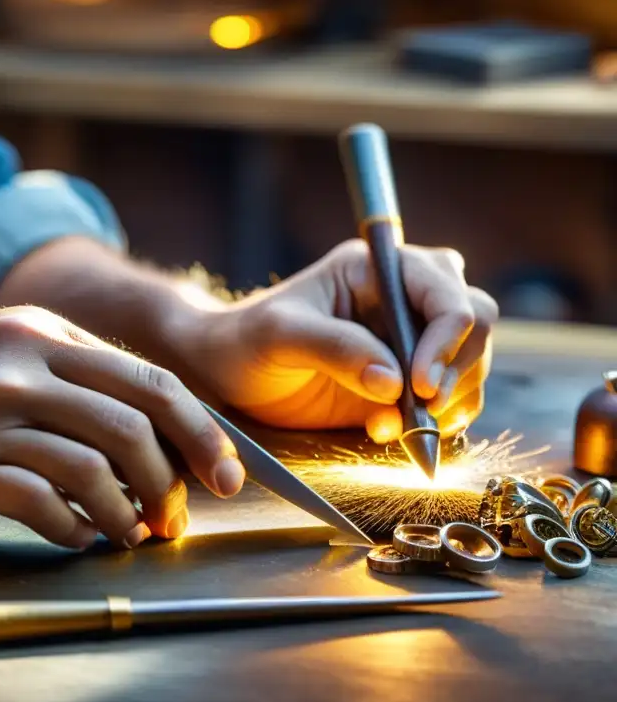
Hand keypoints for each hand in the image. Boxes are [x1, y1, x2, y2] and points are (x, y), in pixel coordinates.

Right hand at [0, 307, 245, 548]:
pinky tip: (76, 538)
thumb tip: (143, 441)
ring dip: (131, 510)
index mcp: (35, 331)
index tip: (225, 473)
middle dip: (182, 472)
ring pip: (100, 463)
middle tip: (185, 517)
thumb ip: (62, 385)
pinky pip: (46, 503)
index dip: (199, 430)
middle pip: (138, 416)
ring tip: (132, 535)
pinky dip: (76, 528)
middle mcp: (18, 361)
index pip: (147, 378)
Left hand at [181, 239, 498, 442]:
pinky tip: (391, 432)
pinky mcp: (407, 381)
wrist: (227, 372)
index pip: (445, 291)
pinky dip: (439, 423)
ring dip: (452, 401)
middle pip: (475, 321)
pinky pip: (452, 399)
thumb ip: (334, 349)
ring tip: (395, 426)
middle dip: (458, 369)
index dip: (447, 339)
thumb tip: (393, 382)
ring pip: (473, 362)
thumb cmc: (245, 341)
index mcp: (376, 269)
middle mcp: (403, 297)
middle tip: (421, 410)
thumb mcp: (279, 336)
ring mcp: (410, 339)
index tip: (420, 385)